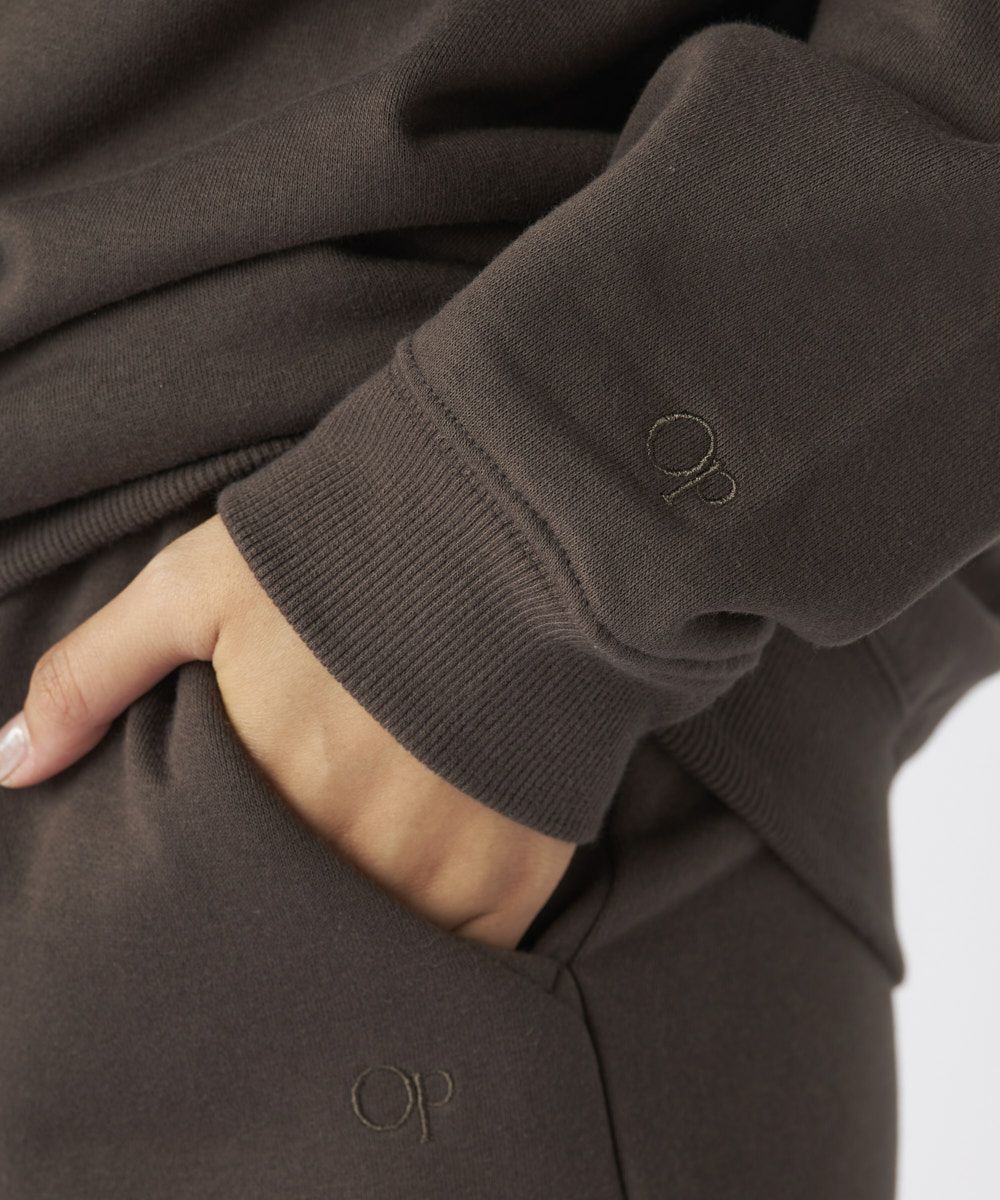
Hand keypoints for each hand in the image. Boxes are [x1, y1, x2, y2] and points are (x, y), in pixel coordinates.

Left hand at [0, 514, 575, 948]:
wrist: (506, 520)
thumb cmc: (345, 548)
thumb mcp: (198, 585)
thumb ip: (95, 675)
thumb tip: (11, 768)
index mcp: (268, 786)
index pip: (219, 888)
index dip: (219, 884)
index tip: (232, 863)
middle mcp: (357, 845)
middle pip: (301, 927)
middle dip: (285, 914)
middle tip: (303, 864)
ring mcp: (447, 865)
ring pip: (382, 949)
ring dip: (365, 932)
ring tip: (367, 874)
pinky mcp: (521, 865)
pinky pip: (474, 950)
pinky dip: (447, 938)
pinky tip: (433, 881)